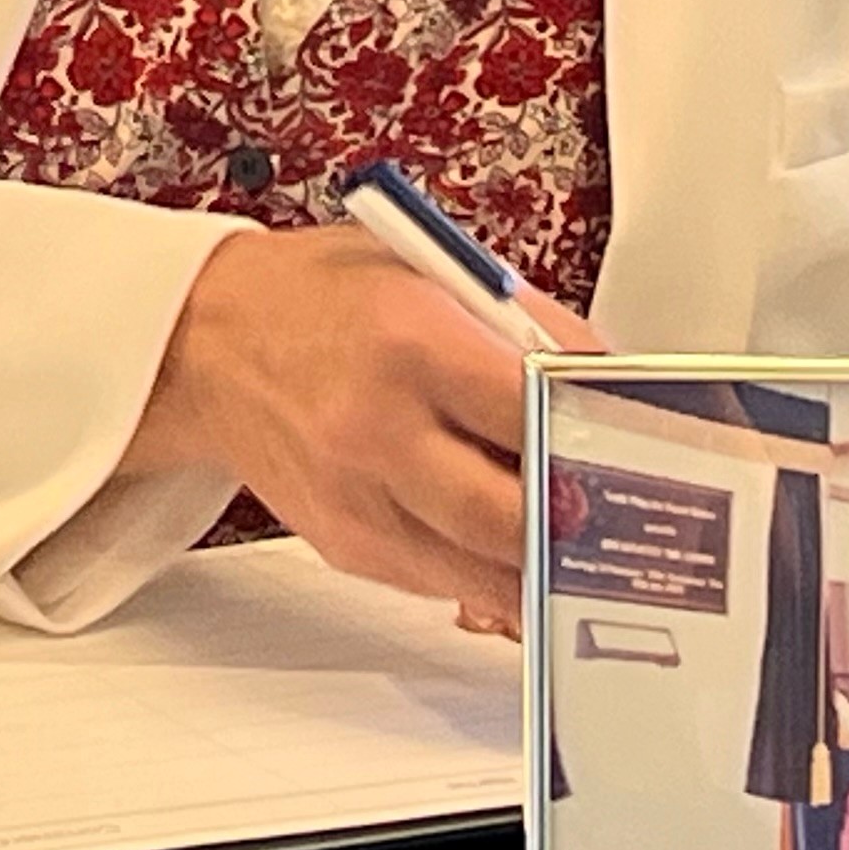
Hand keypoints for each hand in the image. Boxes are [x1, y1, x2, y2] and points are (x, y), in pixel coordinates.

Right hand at [125, 226, 591, 615]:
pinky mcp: (347, 541)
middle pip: (515, 514)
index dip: (596, 436)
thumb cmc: (323, 298)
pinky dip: (489, 568)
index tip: (636, 447)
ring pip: (485, 569)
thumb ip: (531, 325)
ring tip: (584, 540)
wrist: (212, 342)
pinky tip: (514, 545)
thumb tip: (608, 381)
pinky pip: (443, 581)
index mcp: (410, 341)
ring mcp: (358, 496)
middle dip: (581, 520)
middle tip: (622, 511)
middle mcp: (379, 428)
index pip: (533, 412)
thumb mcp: (434, 269)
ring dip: (545, 562)